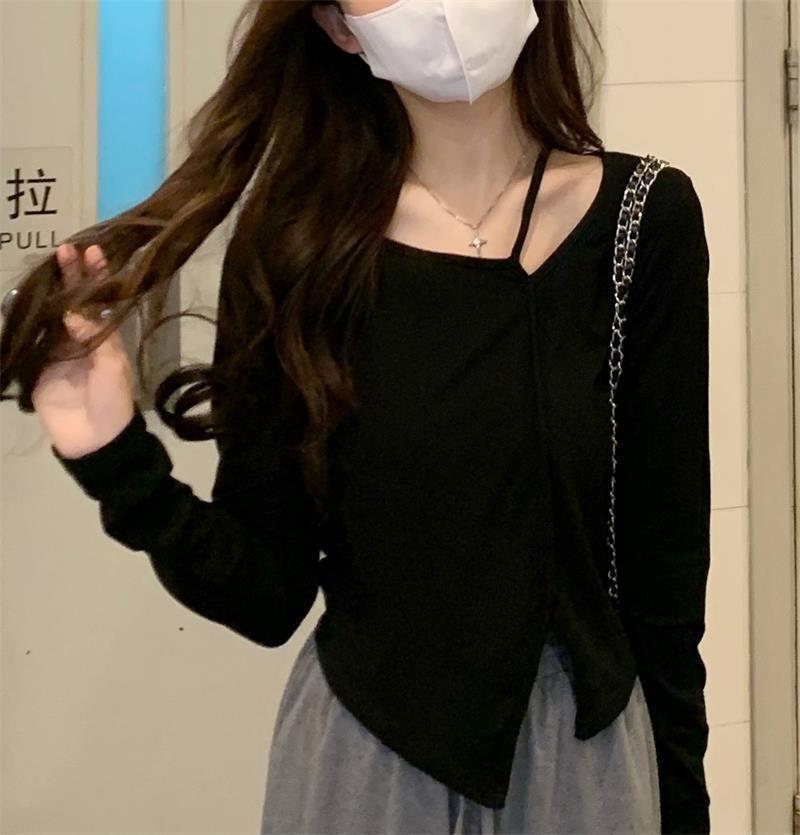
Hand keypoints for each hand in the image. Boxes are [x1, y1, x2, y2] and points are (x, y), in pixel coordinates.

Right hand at [33, 243, 135, 459]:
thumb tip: (74, 311)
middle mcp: (80, 339)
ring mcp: (57, 351)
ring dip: (47, 292)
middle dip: (70, 276)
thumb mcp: (112, 367)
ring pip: (50, 314)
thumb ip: (95, 338)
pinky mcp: (37, 366)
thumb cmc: (112, 402)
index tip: (93, 250)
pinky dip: (24, 319)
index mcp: (105, 338)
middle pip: (72, 302)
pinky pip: (30, 338)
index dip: (96, 276)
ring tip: (44, 266)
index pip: (99, 301)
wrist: (93, 439)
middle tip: (65, 248)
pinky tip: (20, 298)